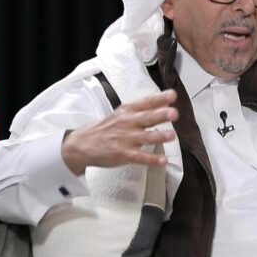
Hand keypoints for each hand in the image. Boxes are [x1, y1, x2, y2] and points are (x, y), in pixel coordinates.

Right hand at [61, 89, 177, 174]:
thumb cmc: (107, 128)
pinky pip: (140, 158)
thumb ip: (141, 110)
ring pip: (145, 137)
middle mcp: (127, 122)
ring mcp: (125, 139)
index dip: (160, 98)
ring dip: (159, 137)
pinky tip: (163, 161)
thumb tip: (165, 105)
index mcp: (128, 110)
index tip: (172, 95)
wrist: (82, 144)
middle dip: (160, 115)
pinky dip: (152, 160)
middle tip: (174, 113)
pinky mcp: (123, 154)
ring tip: (172, 135)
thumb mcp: (121, 114)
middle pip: (147, 118)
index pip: (146, 102)